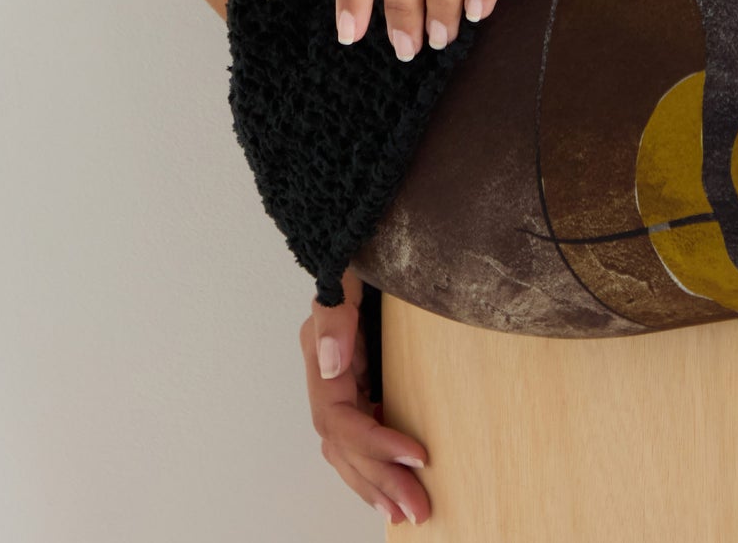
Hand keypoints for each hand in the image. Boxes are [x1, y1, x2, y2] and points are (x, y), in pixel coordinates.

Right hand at [301, 266, 430, 523]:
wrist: (368, 223)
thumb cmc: (362, 241)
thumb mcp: (348, 268)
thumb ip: (335, 311)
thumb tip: (329, 361)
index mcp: (320, 351)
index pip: (338, 417)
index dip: (375, 442)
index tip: (418, 457)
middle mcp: (325, 371)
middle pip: (342, 443)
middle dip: (378, 479)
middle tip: (417, 509)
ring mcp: (341, 379)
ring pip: (347, 448)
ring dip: (375, 483)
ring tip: (406, 513)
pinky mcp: (361, 380)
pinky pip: (360, 434)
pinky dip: (374, 465)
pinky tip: (392, 488)